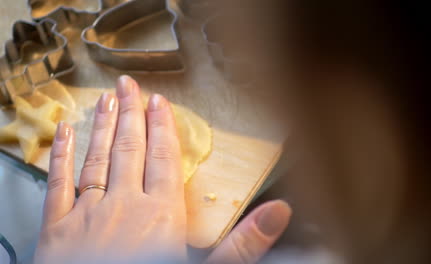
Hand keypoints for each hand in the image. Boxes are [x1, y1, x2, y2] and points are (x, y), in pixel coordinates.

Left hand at [34, 75, 290, 263]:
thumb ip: (243, 244)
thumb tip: (278, 213)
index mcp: (160, 215)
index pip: (163, 159)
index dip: (162, 127)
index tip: (159, 102)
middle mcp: (123, 205)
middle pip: (130, 149)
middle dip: (131, 114)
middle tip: (129, 85)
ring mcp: (87, 214)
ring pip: (97, 159)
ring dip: (102, 126)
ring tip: (106, 100)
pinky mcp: (58, 229)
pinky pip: (58, 183)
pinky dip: (59, 155)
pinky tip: (62, 132)